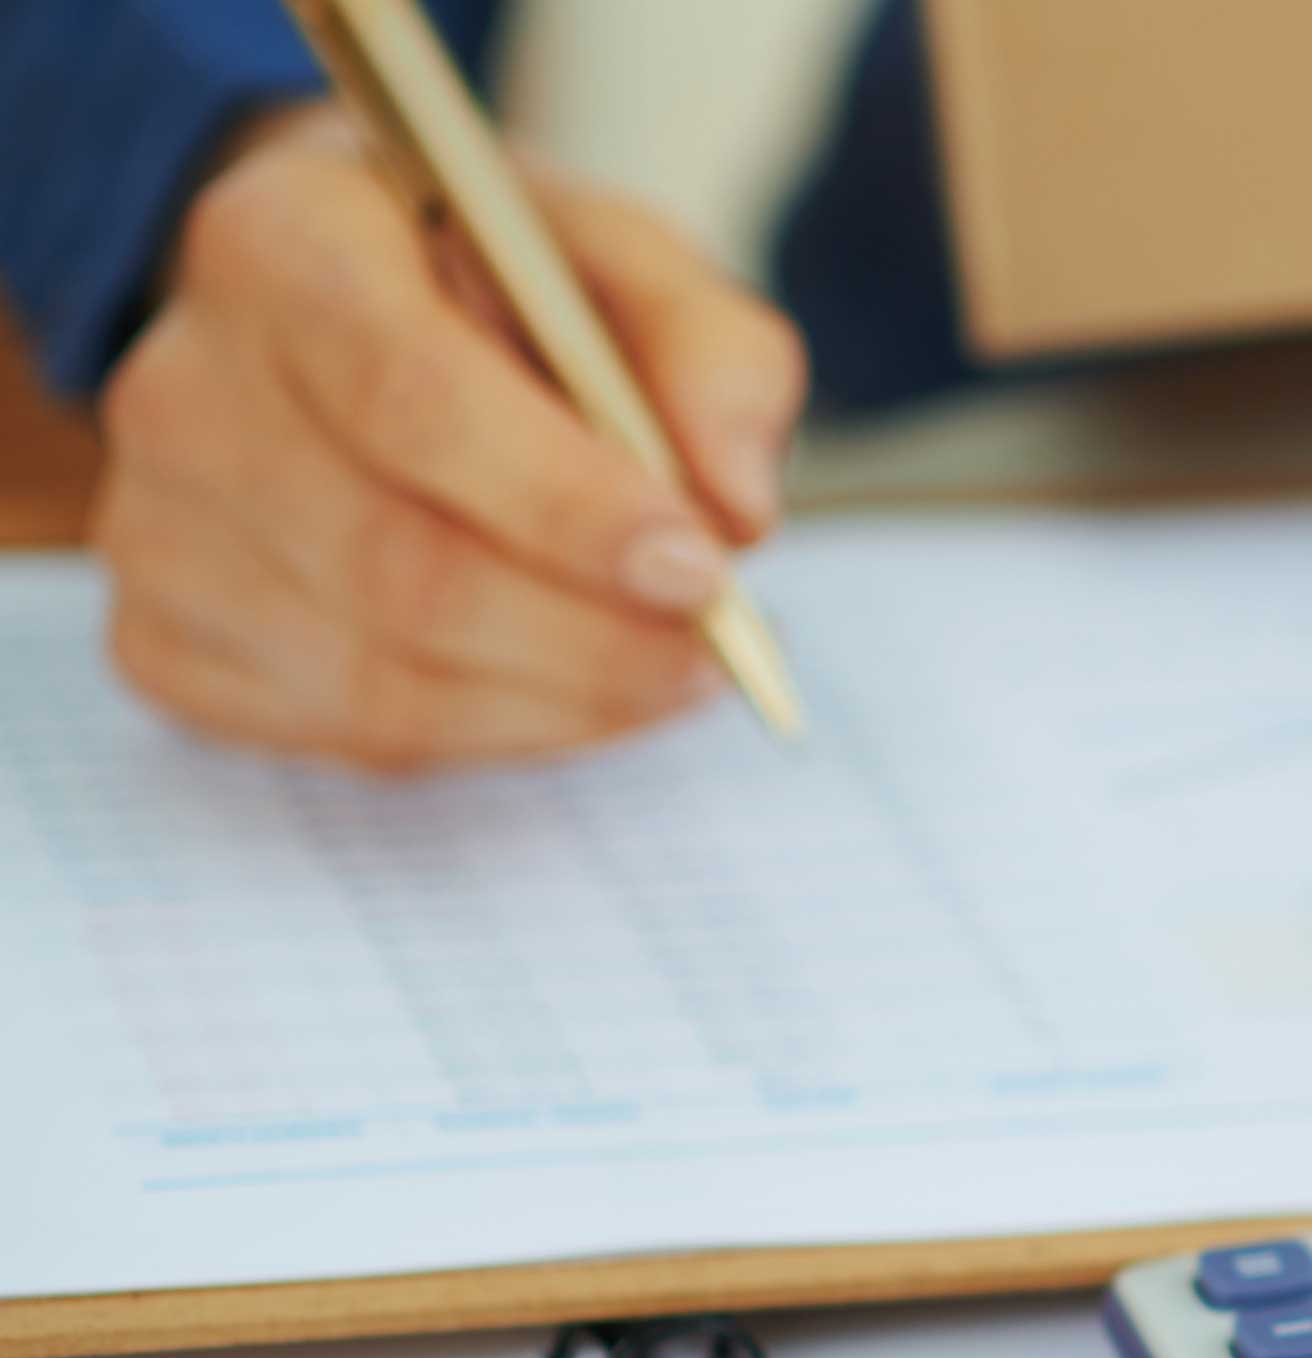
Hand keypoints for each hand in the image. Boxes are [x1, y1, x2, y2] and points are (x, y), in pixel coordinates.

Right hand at [87, 103, 804, 772]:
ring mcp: (153, 526)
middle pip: (401, 567)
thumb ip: (715, 356)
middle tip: (719, 646)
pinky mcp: (165, 641)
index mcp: (283, 243)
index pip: (412, 399)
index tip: (700, 570)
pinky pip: (351, 737)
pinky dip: (497, 733)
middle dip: (593, 636)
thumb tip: (737, 509)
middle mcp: (184, 385)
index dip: (566, 506)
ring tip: (676, 666)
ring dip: (564, 700)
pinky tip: (569, 686)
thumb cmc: (502, 287)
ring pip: (383, 680)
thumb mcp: (629, 265)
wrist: (346, 319)